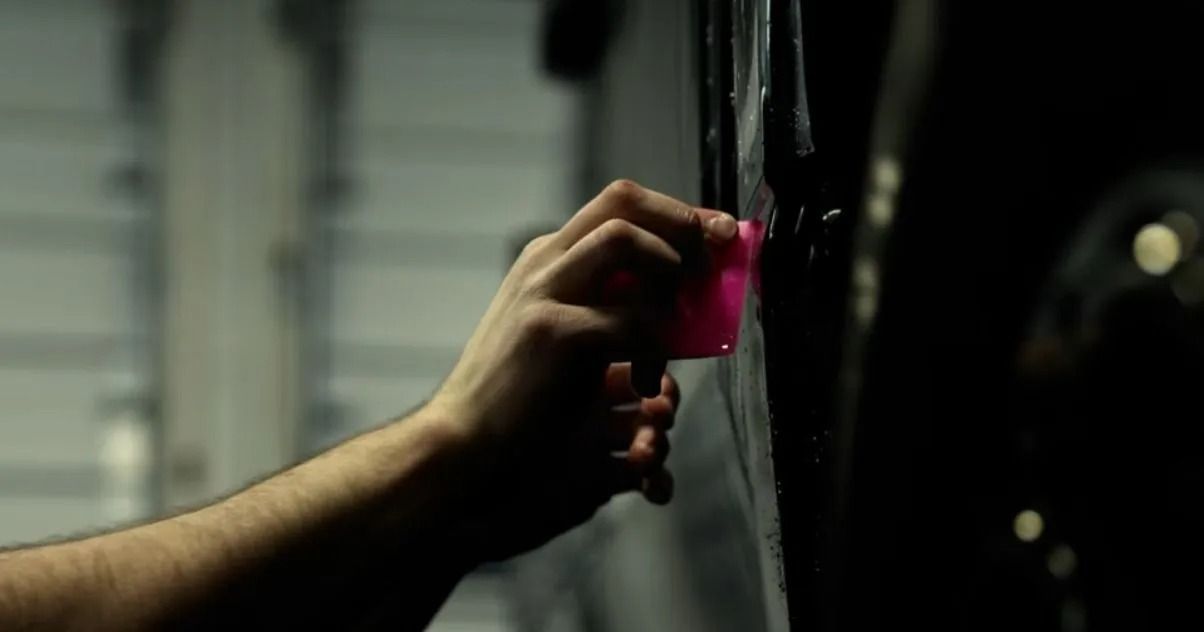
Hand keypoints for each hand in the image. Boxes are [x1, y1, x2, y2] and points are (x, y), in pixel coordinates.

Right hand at [430, 179, 737, 560]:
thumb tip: (683, 290)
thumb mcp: (564, 333)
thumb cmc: (521, 397)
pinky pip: (630, 317)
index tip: (719, 233)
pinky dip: (654, 345)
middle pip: (625, 202)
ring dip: (666, 279)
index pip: (620, 201)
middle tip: (710, 266)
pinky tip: (644, 380)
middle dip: (682, 224)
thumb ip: (610, 302)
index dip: (678, 212)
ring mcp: (543, 292)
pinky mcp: (551, 332)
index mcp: (548, 258)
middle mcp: (544, 262)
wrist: (463, 444)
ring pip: (626, 241)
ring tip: (669, 334)